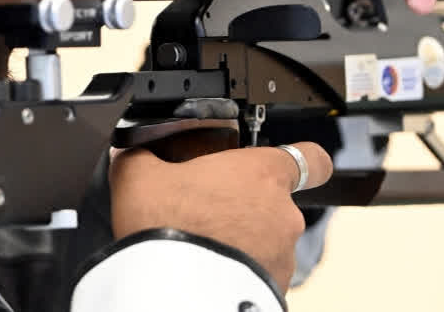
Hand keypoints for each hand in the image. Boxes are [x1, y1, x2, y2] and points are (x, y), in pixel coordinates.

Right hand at [108, 143, 332, 290]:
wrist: (171, 292)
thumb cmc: (165, 226)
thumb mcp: (138, 177)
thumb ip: (142, 155)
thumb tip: (131, 152)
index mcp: (262, 173)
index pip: (312, 158)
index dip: (303, 159)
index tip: (286, 165)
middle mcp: (283, 213)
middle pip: (274, 203)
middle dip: (244, 207)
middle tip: (203, 213)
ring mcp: (283, 256)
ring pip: (267, 241)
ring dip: (241, 241)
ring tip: (199, 246)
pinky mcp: (275, 289)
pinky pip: (258, 273)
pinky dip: (238, 271)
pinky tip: (204, 269)